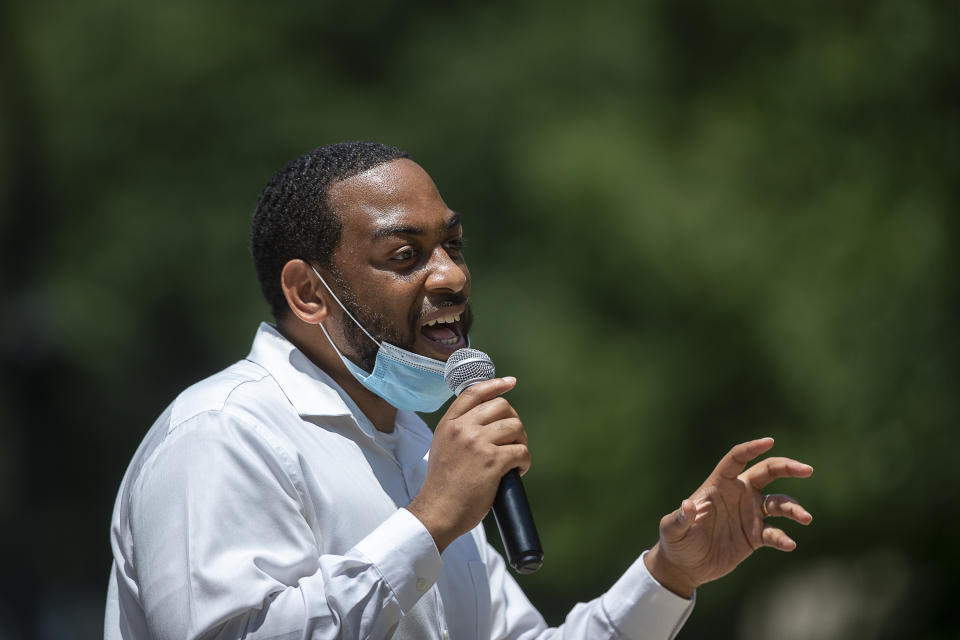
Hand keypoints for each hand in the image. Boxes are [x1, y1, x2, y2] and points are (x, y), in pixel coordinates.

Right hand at [407, 377, 528, 552]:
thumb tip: (486, 421)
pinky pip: (521, 451)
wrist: (438, 511)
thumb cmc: (443, 486)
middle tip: (513, 441)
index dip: (496, 384)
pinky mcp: (492, 461)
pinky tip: (517, 471)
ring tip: (515, 459)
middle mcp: (463, 428)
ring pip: (515, 426)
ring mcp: (478, 443)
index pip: (474, 392)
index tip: (510, 382)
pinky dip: (525, 461)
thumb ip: (459, 431)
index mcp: (449, 424)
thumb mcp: (442, 447)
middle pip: (501, 406)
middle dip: (514, 421)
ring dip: (522, 442)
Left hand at [644, 437, 812, 597]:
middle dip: (787, 467)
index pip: (737, 459)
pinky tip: (788, 545)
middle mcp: (738, 494)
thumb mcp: (672, 530)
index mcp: (719, 485)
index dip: (751, 449)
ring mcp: (749, 514)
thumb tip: (688, 505)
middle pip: (766, 472)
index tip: (769, 441)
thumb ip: (680, 518)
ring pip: (778, 503)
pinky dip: (783, 538)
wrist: (686, 566)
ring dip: (793, 508)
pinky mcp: (755, 536)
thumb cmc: (676, 541)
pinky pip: (775, 533)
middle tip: (806, 469)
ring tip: (805, 518)